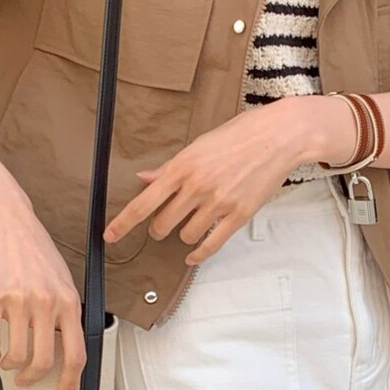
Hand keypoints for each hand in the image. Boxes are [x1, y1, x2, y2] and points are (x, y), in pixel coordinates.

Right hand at [0, 202, 86, 389]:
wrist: (7, 222)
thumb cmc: (34, 249)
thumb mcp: (62, 279)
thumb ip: (63, 311)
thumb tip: (62, 345)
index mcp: (69, 301)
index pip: (76, 352)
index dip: (70, 380)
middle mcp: (46, 303)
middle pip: (43, 361)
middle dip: (33, 378)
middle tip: (26, 379)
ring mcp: (19, 301)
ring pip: (16, 354)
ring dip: (10, 364)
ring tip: (8, 361)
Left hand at [102, 95, 344, 264]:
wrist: (280, 136)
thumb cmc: (240, 135)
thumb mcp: (199, 145)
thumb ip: (171, 167)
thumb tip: (145, 179)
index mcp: (182, 166)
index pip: (144, 202)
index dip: (123, 223)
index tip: (109, 236)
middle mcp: (197, 187)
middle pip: (162, 224)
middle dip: (158, 228)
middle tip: (163, 224)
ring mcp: (219, 203)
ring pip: (185, 235)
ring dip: (182, 236)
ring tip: (189, 225)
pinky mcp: (239, 215)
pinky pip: (211, 245)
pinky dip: (198, 253)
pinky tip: (193, 255)